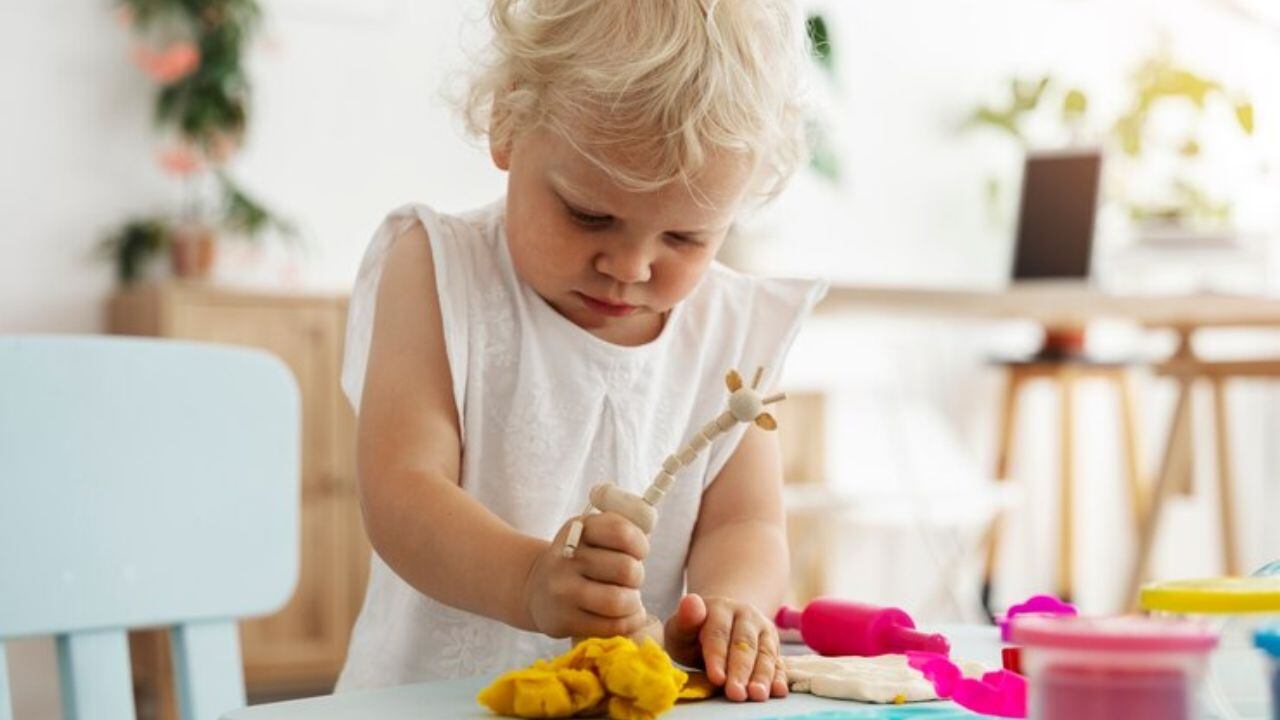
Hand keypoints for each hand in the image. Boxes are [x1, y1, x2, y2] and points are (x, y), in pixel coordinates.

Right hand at [521, 512, 650, 638]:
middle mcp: (567, 558)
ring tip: (629, 600)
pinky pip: (612, 626)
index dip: (640, 545)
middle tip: (630, 580)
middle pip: (626, 569)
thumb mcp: (591, 533)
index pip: (622, 533)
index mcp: (578, 529)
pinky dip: (629, 622)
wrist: (535, 589)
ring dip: (634, 603)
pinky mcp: (565, 621)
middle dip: (637, 576)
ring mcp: (563, 591)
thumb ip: (621, 529)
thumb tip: (651, 521)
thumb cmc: (579, 560)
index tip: (637, 553)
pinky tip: (625, 616)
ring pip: (619, 601)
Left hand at [664, 593, 786, 701]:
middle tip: (736, 693)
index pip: (719, 634)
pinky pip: (778, 661)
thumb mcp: (681, 628)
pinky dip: (779, 676)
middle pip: (744, 644)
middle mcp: (746, 615)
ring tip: (757, 694)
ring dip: (762, 675)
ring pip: (764, 653)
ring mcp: (762, 629)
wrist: (717, 624)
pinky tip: (777, 690)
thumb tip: (691, 602)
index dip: (718, 656)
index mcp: (720, 609)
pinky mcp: (773, 645)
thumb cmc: (694, 633)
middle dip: (741, 670)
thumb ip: (684, 619)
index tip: (716, 678)